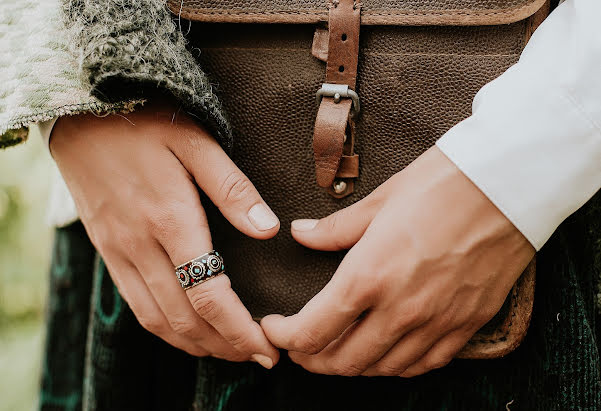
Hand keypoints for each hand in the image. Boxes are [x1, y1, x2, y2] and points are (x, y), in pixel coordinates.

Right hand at [51, 103, 279, 367]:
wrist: (81, 111)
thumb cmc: (146, 120)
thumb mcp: (197, 143)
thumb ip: (233, 189)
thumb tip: (269, 230)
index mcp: (169, 219)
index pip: (209, 294)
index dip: (241, 330)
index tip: (269, 348)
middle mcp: (139, 244)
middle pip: (184, 318)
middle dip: (225, 346)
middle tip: (259, 357)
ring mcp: (118, 251)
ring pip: (156, 320)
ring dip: (195, 344)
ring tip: (229, 353)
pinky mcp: (106, 250)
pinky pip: (134, 304)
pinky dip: (164, 329)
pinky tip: (186, 331)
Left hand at [262, 146, 533, 376]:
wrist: (509, 183)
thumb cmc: (442, 183)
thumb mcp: (379, 200)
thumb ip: (334, 229)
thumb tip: (301, 234)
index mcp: (369, 275)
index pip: (312, 330)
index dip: (284, 336)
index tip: (274, 327)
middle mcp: (400, 309)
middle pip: (341, 361)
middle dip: (310, 358)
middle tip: (299, 344)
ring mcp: (436, 322)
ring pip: (380, 369)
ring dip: (349, 365)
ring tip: (336, 349)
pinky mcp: (466, 325)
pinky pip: (423, 365)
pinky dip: (395, 366)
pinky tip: (385, 353)